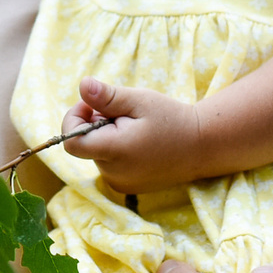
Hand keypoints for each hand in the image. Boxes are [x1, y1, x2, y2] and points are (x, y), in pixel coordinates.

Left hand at [64, 78, 208, 193]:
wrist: (202, 146)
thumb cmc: (171, 119)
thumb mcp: (139, 100)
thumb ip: (107, 96)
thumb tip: (82, 86)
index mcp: (114, 151)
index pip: (71, 142)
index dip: (74, 120)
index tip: (92, 106)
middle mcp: (113, 173)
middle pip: (85, 144)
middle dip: (95, 124)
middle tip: (123, 114)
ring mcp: (120, 183)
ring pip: (96, 153)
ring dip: (106, 136)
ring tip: (135, 128)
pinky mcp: (127, 187)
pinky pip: (108, 164)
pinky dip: (115, 150)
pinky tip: (138, 142)